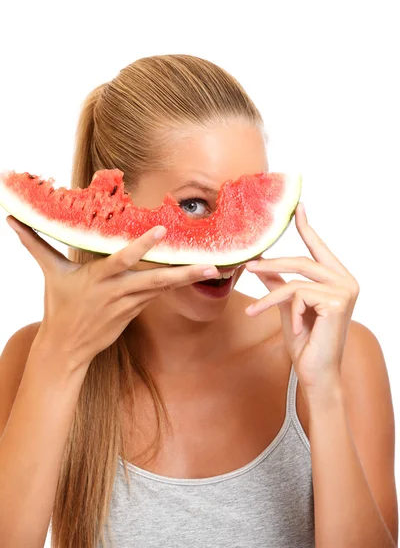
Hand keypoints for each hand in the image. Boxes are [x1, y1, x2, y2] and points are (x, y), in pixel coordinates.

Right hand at [6, 216, 218, 369]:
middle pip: (154, 280)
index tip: (161, 232)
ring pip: (162, 288)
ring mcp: (129, 304)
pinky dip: (175, 285)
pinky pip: (157, 295)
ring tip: (215, 269)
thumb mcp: (50, 274)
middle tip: (211, 265)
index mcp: (98, 279)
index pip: (122, 259)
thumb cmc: (59, 307)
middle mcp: (117, 291)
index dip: (141, 247)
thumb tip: (12, 220)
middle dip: (183, 273)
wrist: (67, 348)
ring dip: (187, 279)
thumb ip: (36, 244)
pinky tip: (195, 276)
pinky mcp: (135, 312)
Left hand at [244, 203, 359, 396]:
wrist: (316, 374)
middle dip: (271, 263)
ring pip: (296, 279)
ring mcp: (344, 291)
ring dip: (269, 295)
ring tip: (252, 310)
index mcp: (338, 279)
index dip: (306, 227)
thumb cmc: (306, 342)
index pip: (319, 248)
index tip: (297, 207)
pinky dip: (282, 309)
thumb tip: (261, 263)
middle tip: (247, 265)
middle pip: (303, 260)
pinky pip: (296, 294)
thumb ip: (278, 283)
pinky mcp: (336, 302)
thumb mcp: (287, 307)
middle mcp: (347, 281)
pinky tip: (287, 328)